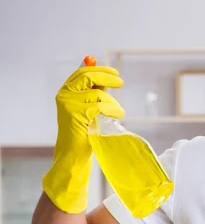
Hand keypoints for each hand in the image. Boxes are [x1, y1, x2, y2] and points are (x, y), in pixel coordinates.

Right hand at [42, 65, 124, 212]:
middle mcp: (64, 95)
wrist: (73, 154)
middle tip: (121, 82)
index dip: (99, 69)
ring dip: (113, 103)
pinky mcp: (76, 114)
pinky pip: (100, 106)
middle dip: (107, 77)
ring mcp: (68, 104)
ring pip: (98, 94)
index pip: (82, 73)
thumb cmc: (84, 132)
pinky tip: (118, 115)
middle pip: (88, 77)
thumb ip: (95, 93)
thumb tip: (108, 78)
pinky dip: (113, 110)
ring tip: (119, 112)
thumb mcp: (89, 108)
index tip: (114, 72)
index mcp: (65, 92)